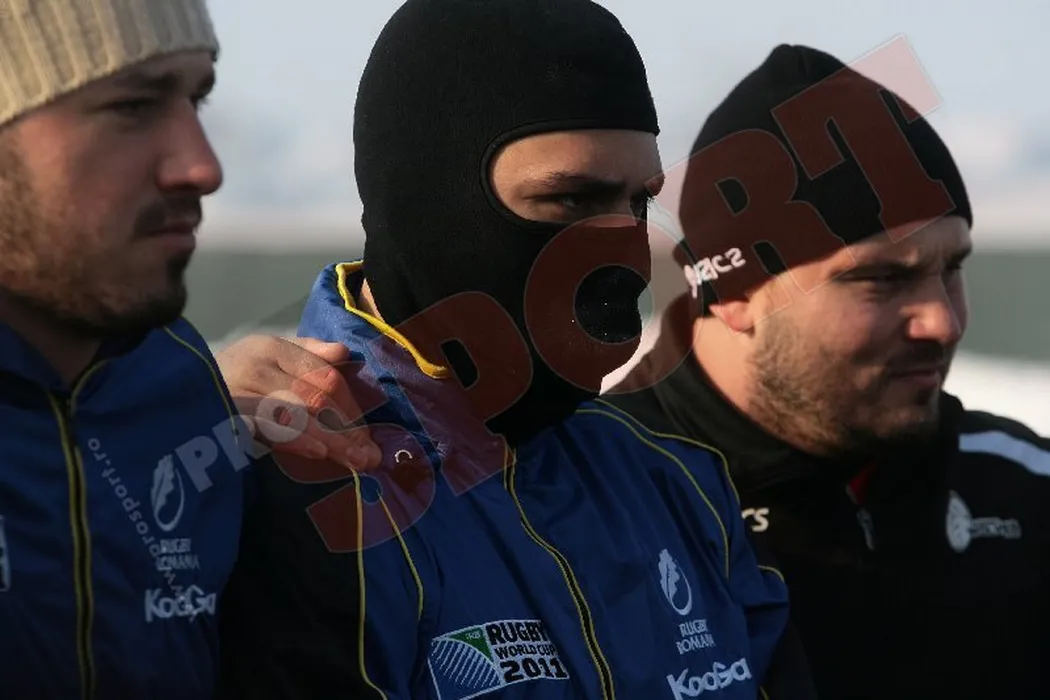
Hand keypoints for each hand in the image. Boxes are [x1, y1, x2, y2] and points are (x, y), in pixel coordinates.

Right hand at [215, 335, 381, 469]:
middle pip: (315, 397)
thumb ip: (307, 355)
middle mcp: (257, 365)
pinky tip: (316, 451)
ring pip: (296, 413)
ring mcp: (239, 389)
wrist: (173, 392)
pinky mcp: (223, 415)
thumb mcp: (267, 357)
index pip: (325, 377)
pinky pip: (265, 428)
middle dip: (347, 430)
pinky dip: (294, 439)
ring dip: (331, 439)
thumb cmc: (230, 376)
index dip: (350, 408)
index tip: (367, 437)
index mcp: (273, 348)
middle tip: (369, 458)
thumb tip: (343, 352)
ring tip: (355, 460)